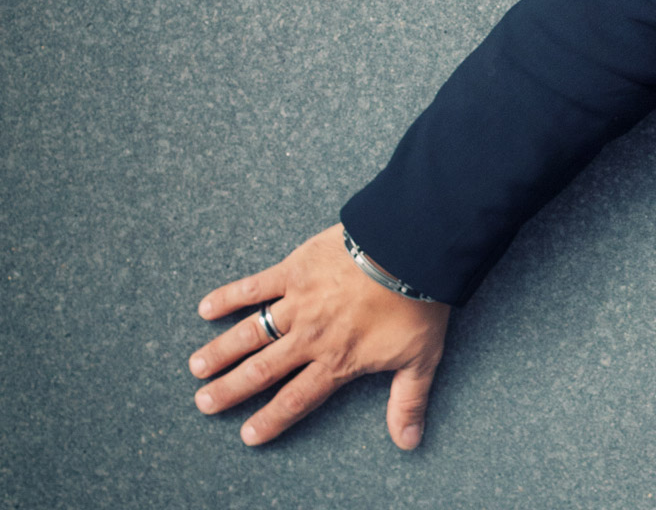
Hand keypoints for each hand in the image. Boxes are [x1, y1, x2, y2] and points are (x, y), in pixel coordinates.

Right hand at [189, 223, 451, 447]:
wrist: (412, 249)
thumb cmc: (418, 302)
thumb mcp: (421, 358)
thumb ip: (408, 402)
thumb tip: (408, 443)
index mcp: (337, 361)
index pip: (296, 400)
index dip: (271, 420)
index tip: (248, 434)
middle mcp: (310, 338)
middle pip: (262, 371)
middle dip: (230, 390)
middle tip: (205, 402)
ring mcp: (299, 303)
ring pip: (250, 334)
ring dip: (221, 352)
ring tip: (196, 367)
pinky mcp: (296, 269)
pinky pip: (255, 286)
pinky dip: (229, 297)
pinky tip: (206, 308)